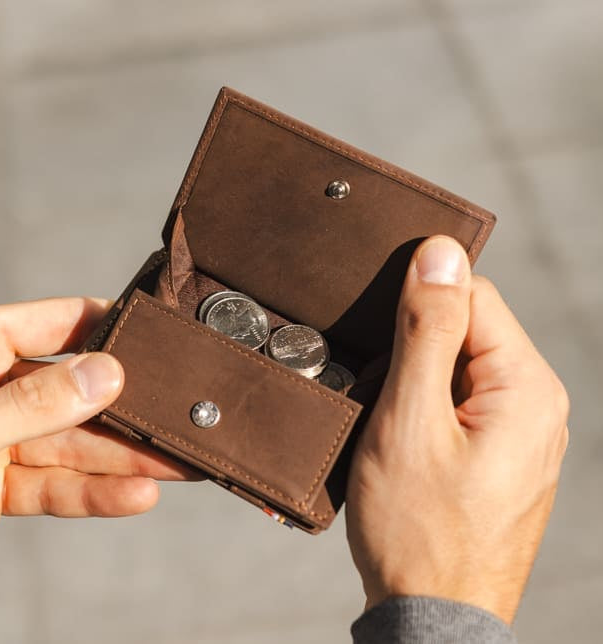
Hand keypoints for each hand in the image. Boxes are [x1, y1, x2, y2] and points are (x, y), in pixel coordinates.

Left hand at [0, 298, 192, 613]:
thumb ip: (30, 406)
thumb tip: (104, 375)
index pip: (56, 323)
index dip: (112, 331)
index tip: (167, 342)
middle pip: (74, 389)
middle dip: (127, 406)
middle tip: (184, 418)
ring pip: (71, 442)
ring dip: (122, 455)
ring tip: (179, 464)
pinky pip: (52, 486)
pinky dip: (92, 493)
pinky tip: (135, 495)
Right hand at [346, 236, 568, 623]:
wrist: (432, 615)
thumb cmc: (417, 526)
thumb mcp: (409, 419)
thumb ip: (426, 331)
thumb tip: (440, 253)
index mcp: (528, 387)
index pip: (473, 296)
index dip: (418, 307)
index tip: (382, 344)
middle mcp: (540, 406)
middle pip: (469, 331)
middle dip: (415, 350)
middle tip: (385, 399)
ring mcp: (526, 435)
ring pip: (461, 368)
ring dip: (417, 383)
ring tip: (394, 430)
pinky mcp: (506, 457)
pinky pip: (464, 404)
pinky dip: (428, 411)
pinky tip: (408, 446)